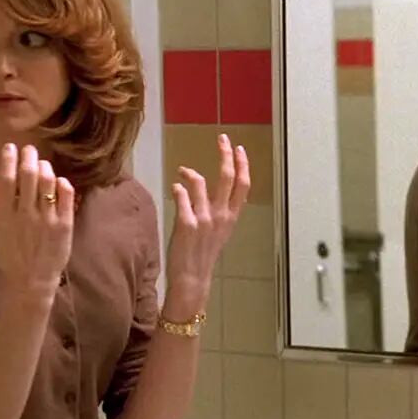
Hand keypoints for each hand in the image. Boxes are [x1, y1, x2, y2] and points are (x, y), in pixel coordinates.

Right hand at [0, 144, 74, 299]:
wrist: (31, 281)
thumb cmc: (8, 256)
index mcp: (5, 215)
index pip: (6, 179)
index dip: (8, 159)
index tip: (10, 148)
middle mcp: (26, 214)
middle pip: (29, 175)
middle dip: (28, 156)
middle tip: (29, 150)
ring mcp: (47, 219)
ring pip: (48, 182)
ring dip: (45, 167)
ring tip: (42, 164)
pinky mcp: (64, 224)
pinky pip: (66, 196)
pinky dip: (62, 183)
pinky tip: (58, 182)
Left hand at [165, 134, 250, 318]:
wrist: (191, 279)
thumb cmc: (201, 257)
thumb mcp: (217, 233)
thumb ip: (217, 213)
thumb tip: (207, 193)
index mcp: (231, 218)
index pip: (243, 186)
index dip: (242, 164)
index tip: (239, 149)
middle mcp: (221, 216)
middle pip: (228, 177)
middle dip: (226, 154)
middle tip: (222, 139)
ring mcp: (204, 219)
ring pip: (201, 182)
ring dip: (190, 172)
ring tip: (183, 171)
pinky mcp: (187, 224)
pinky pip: (182, 196)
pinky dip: (178, 188)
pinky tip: (174, 188)